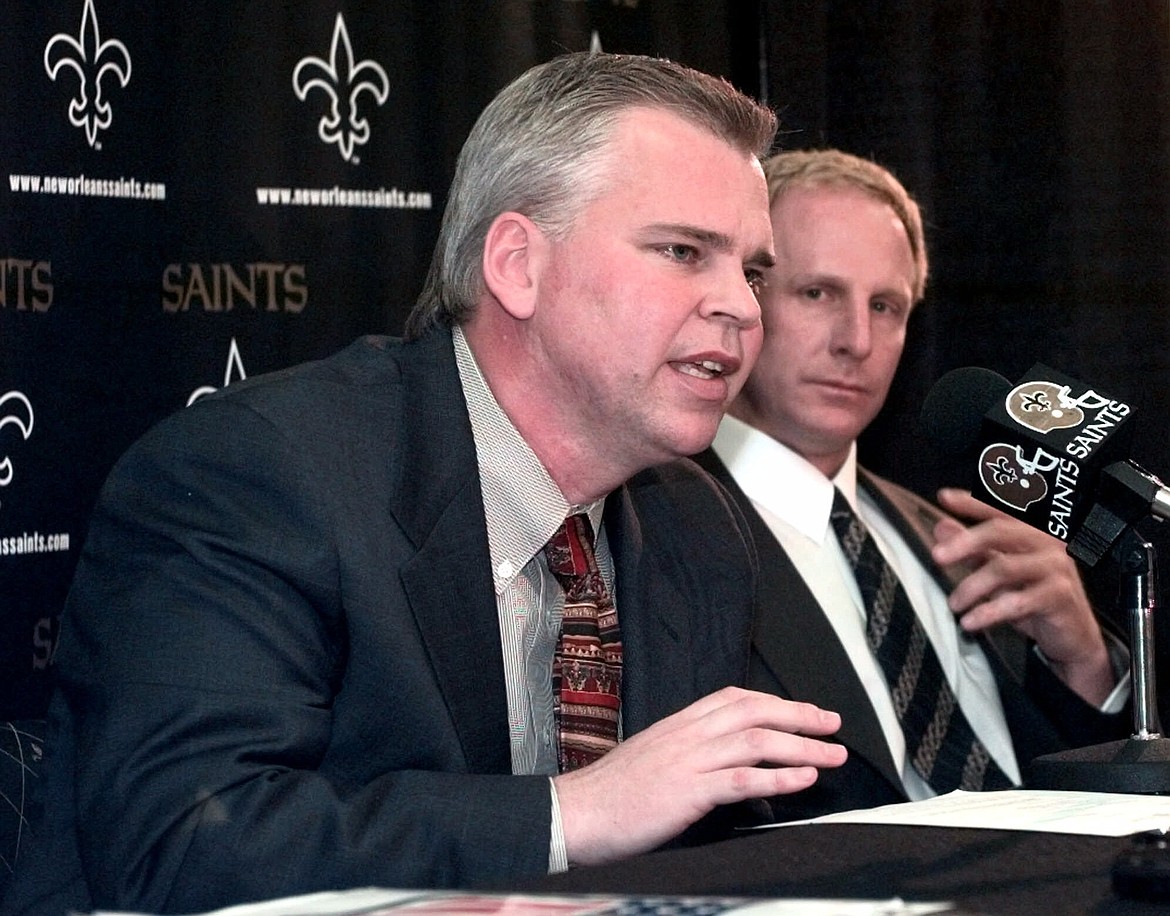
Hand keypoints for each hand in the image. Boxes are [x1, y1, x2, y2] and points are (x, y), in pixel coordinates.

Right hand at [554, 686, 845, 866]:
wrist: (574, 813)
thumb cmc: (610, 794)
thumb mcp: (653, 760)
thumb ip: (690, 756)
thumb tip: (727, 765)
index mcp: (678, 724)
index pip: (735, 699)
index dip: (777, 702)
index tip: (806, 711)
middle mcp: (686, 734)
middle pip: (754, 711)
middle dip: (800, 716)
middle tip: (833, 726)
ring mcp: (687, 760)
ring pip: (756, 741)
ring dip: (801, 747)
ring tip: (831, 756)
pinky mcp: (687, 791)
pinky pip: (741, 778)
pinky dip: (778, 778)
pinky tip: (802, 780)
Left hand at [931, 487, 1113, 704]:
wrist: (1073, 636)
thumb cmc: (1034, 598)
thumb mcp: (1000, 572)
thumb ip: (974, 549)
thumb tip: (941, 527)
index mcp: (1032, 531)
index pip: (1000, 509)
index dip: (972, 502)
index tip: (944, 497)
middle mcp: (1047, 542)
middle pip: (1000, 531)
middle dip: (965, 542)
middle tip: (938, 557)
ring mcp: (1056, 567)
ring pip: (1004, 568)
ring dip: (972, 587)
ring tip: (953, 604)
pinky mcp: (1060, 595)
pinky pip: (1018, 601)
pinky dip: (989, 612)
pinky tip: (970, 622)